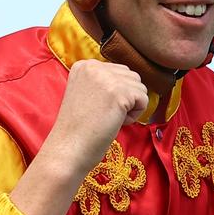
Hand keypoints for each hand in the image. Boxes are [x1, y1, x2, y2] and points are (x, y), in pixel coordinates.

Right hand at [10, 59, 147, 214]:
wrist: (69, 149)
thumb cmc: (79, 129)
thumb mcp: (87, 94)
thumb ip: (104, 82)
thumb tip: (133, 81)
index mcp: (84, 65)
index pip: (119, 72)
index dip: (116, 94)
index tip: (96, 108)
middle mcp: (94, 66)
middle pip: (132, 77)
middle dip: (126, 98)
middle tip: (105, 115)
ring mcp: (107, 77)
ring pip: (140, 87)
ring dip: (131, 107)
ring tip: (109, 118)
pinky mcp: (120, 92)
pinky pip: (144, 100)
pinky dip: (134, 115)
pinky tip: (116, 122)